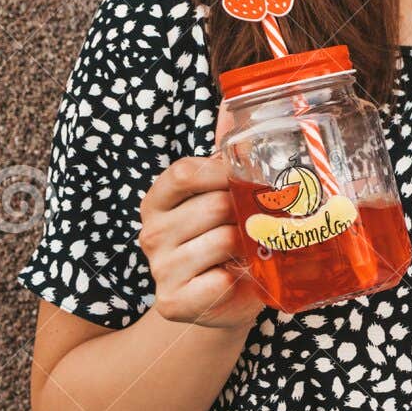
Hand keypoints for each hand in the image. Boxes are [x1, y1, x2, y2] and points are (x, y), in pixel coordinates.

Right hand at [139, 156, 263, 330]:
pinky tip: (237, 279)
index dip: (222, 171)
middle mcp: (152, 233)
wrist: (222, 301)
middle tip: (259, 223)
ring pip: (223, 240)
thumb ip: (226, 160)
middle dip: (247, 212)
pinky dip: (240, 280)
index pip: (184, 173)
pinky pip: (220, 281)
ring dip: (248, 246)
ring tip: (250, 251)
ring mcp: (160, 270)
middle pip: (213, 206)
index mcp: (158, 201)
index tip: (247, 177)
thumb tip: (235, 108)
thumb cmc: (226, 242)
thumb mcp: (222, 199)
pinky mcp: (174, 302)